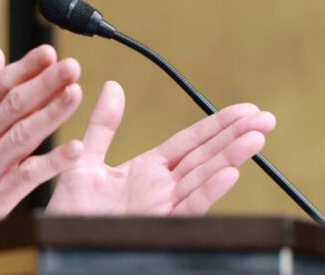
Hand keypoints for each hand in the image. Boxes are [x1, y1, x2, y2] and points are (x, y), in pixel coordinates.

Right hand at [0, 45, 84, 243]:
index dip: (24, 68)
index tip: (47, 53)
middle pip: (14, 106)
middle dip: (45, 84)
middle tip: (70, 67)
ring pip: (22, 136)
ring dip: (51, 114)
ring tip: (74, 93)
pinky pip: (26, 177)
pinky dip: (50, 163)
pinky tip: (74, 150)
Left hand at [47, 81, 275, 215]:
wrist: (59, 238)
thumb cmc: (72, 207)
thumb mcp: (85, 157)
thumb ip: (103, 124)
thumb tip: (114, 86)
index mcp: (149, 169)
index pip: (191, 142)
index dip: (217, 125)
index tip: (244, 109)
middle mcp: (162, 186)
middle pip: (206, 156)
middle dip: (235, 137)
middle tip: (265, 117)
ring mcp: (163, 205)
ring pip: (204, 177)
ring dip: (231, 157)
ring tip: (256, 137)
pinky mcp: (159, 223)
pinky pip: (188, 206)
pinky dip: (209, 190)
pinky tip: (230, 174)